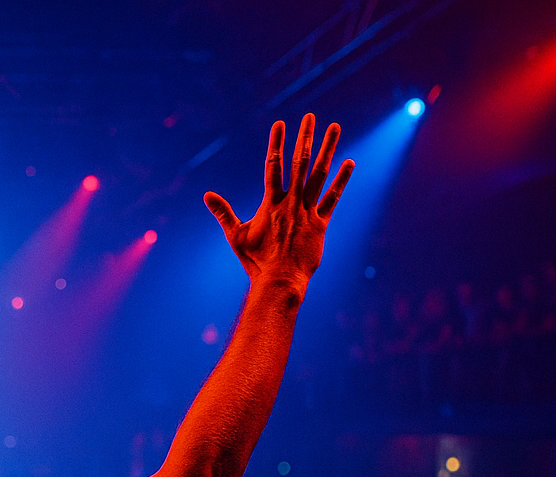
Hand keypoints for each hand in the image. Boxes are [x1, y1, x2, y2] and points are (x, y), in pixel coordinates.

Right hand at [204, 114, 354, 287]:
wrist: (279, 281)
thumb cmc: (256, 261)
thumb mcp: (236, 236)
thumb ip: (223, 212)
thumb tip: (206, 195)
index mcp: (270, 203)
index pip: (273, 166)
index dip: (276, 143)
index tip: (280, 123)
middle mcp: (290, 203)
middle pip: (299, 163)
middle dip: (305, 138)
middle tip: (310, 117)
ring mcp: (307, 212)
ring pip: (319, 174)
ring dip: (327, 149)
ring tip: (335, 128)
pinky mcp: (320, 224)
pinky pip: (333, 198)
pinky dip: (341, 180)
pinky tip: (349, 162)